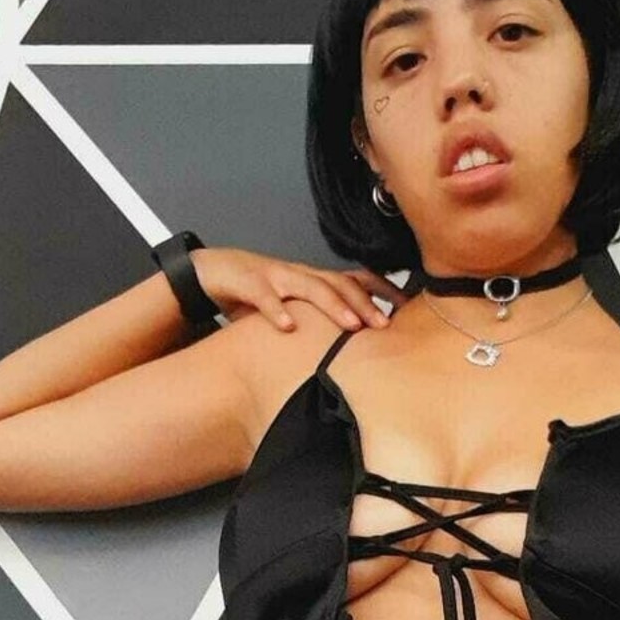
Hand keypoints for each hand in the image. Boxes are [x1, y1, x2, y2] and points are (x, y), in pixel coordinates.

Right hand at [192, 246, 406, 332]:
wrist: (213, 271)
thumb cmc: (259, 292)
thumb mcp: (294, 307)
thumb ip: (319, 321)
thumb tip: (352, 348)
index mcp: (314, 280)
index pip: (355, 280)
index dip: (381, 291)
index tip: (406, 308)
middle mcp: (300, 275)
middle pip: (339, 284)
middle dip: (364, 304)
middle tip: (384, 326)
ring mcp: (276, 277)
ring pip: (310, 287)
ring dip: (333, 306)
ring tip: (351, 325)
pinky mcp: (250, 284)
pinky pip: (265, 298)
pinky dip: (277, 311)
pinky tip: (289, 327)